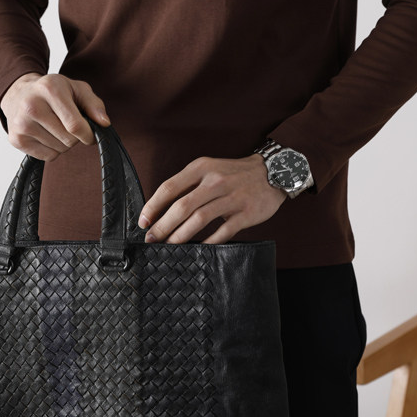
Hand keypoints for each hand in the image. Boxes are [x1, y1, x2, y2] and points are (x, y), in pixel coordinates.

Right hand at [0, 72, 110, 159]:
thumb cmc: (53, 91)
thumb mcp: (77, 89)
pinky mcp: (16, 139)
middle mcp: (32, 106)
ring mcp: (21, 124)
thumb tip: (105, 123)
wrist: (19, 93)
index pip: (75, 125)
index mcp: (50, 89)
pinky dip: (53, 149)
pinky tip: (46, 134)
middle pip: (68, 139)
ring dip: (64, 143)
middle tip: (69, 125)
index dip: (88, 134)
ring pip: (59, 150)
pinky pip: (47, 157)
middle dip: (75, 137)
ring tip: (56, 127)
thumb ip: (94, 104)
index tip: (90, 134)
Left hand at [136, 153, 286, 244]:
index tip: (143, 221)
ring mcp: (231, 197)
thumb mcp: (209, 168)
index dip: (153, 206)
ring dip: (180, 236)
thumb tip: (161, 208)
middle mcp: (215, 181)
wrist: (273, 173)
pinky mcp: (246, 213)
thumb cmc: (234, 173)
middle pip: (181, 206)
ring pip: (199, 219)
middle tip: (151, 239)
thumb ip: (188, 184)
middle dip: (162, 226)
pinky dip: (208, 242)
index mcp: (201, 168)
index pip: (169, 187)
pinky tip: (198, 249)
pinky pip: (223, 232)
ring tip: (168, 246)